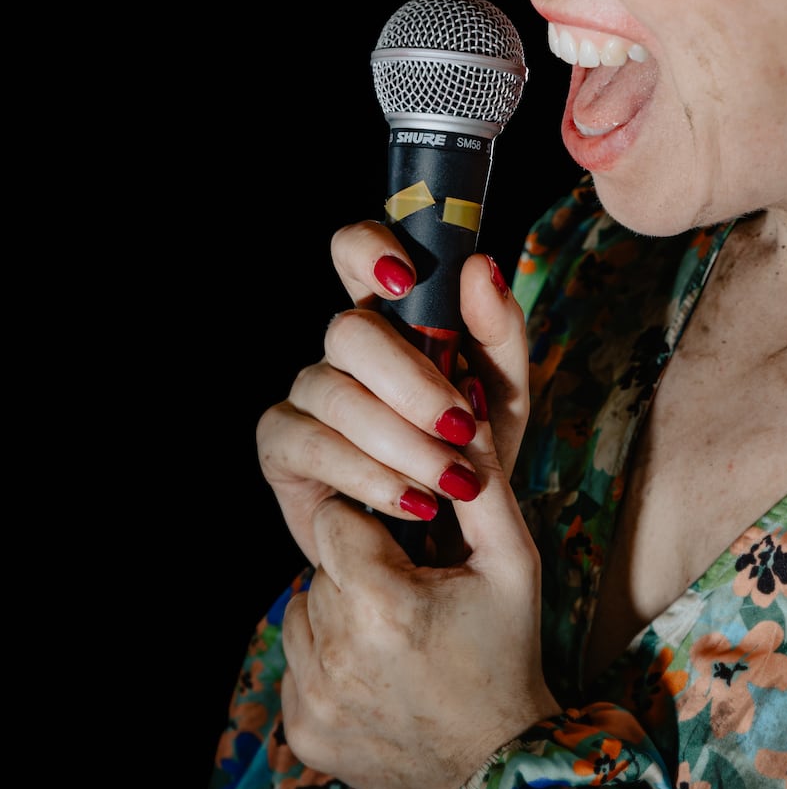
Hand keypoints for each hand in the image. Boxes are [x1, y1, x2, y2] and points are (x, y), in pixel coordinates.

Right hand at [257, 221, 529, 565]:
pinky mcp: (281, 446)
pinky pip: (313, 446)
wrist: (448, 540)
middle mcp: (341, 350)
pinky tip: (409, 502)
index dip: (366, 248)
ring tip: (452, 481)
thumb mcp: (502, 395)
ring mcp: (306, 394)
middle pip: (349, 331)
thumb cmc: (471, 453)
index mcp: (390, 317)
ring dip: (401, 441)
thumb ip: (498, 331)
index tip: (404, 280)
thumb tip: (481, 266)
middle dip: (410, 382)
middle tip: (459, 426)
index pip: (354, 250)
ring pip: (335, 395)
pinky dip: (367, 475)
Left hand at [280, 412, 560, 788]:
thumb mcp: (513, 564)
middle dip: (358, 569)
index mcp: (382, 605)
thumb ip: (484, 482)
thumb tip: (464, 409)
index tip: (407, 549)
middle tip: (409, 597)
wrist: (500, 764)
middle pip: (320, 565)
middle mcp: (336, 654)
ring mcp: (314, 697)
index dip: (375, 526)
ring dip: (339, 612)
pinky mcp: (303, 728)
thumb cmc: (507, 650)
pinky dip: (327, 659)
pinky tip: (377, 672)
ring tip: (394, 636)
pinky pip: (295, 661)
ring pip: (301, 610)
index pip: (339, 518)